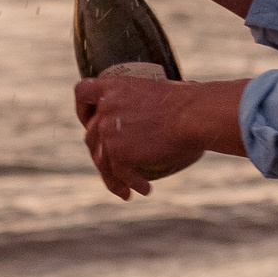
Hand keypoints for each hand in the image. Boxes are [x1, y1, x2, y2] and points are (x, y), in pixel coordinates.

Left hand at [76, 74, 249, 198]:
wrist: (195, 115)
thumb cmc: (190, 102)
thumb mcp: (158, 91)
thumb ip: (143, 103)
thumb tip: (156, 113)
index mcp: (113, 87)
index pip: (82, 93)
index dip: (83, 110)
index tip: (90, 122)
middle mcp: (106, 107)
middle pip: (91, 136)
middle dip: (101, 153)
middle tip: (117, 165)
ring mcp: (109, 130)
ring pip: (101, 160)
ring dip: (112, 178)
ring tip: (127, 189)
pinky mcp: (119, 152)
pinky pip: (119, 174)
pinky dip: (130, 184)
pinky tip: (144, 189)